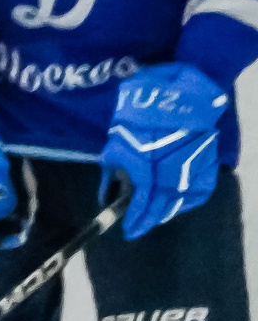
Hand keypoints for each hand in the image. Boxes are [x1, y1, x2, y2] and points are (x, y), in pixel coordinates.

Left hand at [102, 62, 228, 239]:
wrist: (187, 88)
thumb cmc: (145, 108)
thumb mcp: (119, 135)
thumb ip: (115, 165)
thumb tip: (110, 192)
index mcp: (148, 164)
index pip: (143, 200)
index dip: (136, 218)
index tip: (128, 231)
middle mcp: (173, 169)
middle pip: (164, 204)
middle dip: (150, 217)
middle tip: (139, 227)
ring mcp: (194, 166)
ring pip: (183, 199)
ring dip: (168, 210)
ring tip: (155, 216)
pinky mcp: (209, 160)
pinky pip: (202, 187)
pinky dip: (191, 199)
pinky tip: (179, 202)